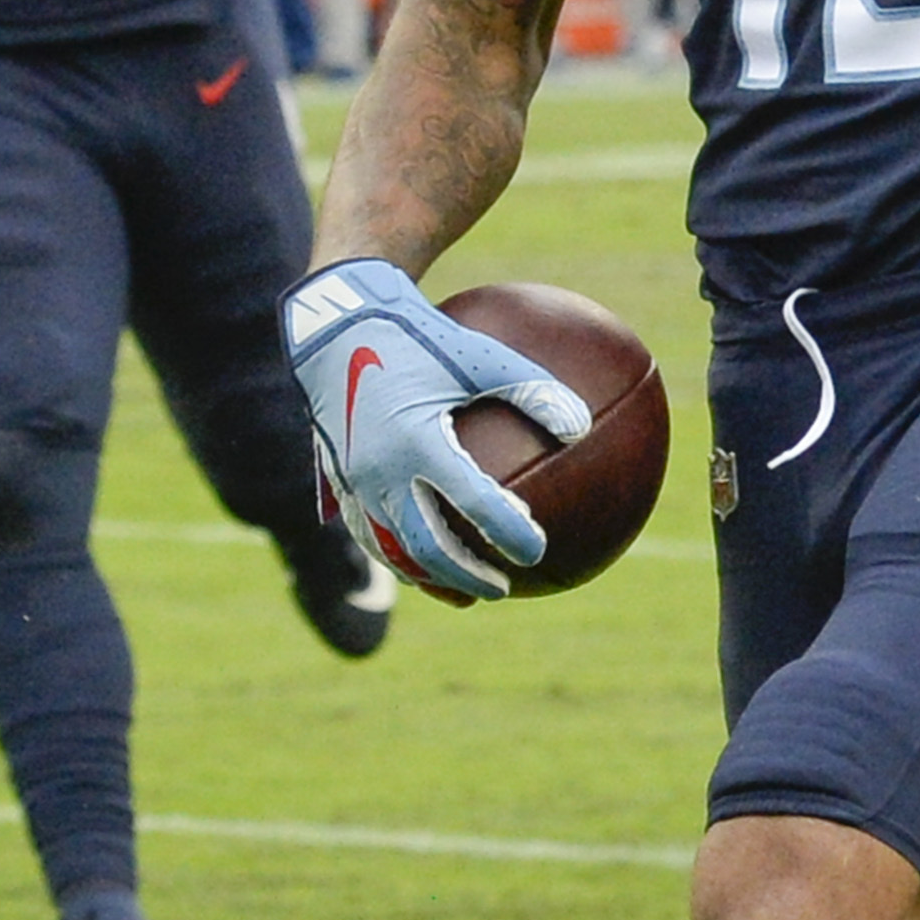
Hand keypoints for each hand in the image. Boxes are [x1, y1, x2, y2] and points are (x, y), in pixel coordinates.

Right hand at [283, 259, 593, 602]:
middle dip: (465, 574)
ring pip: (389, 548)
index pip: (470, 502)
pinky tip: (423, 566)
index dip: (506, 531)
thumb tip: (584, 427)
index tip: (537, 551)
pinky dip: (396, 556)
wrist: (336, 326)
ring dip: (428, 577)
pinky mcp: (337, 480)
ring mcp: (352, 481)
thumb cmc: (418, 335)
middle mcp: (378, 470)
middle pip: (424, 545)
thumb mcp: (480, 355)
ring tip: (464, 593)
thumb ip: (533, 389)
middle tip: (503, 588)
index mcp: (416, 441)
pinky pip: (366, 532)